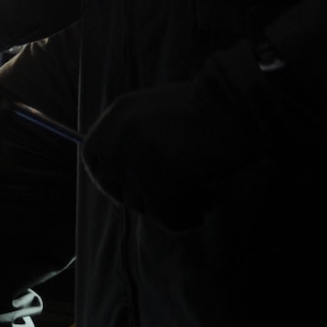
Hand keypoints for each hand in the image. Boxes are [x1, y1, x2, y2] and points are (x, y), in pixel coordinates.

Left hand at [80, 43, 273, 231]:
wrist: (235, 108)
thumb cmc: (209, 110)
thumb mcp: (157, 114)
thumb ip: (138, 139)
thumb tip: (132, 182)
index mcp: (117, 116)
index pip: (91, 157)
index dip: (111, 178)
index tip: (135, 190)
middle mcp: (118, 139)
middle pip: (117, 188)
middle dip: (145, 198)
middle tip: (178, 196)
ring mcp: (135, 163)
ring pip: (143, 205)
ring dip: (173, 206)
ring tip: (205, 195)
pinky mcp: (157, 186)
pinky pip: (166, 217)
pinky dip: (186, 218)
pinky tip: (208, 204)